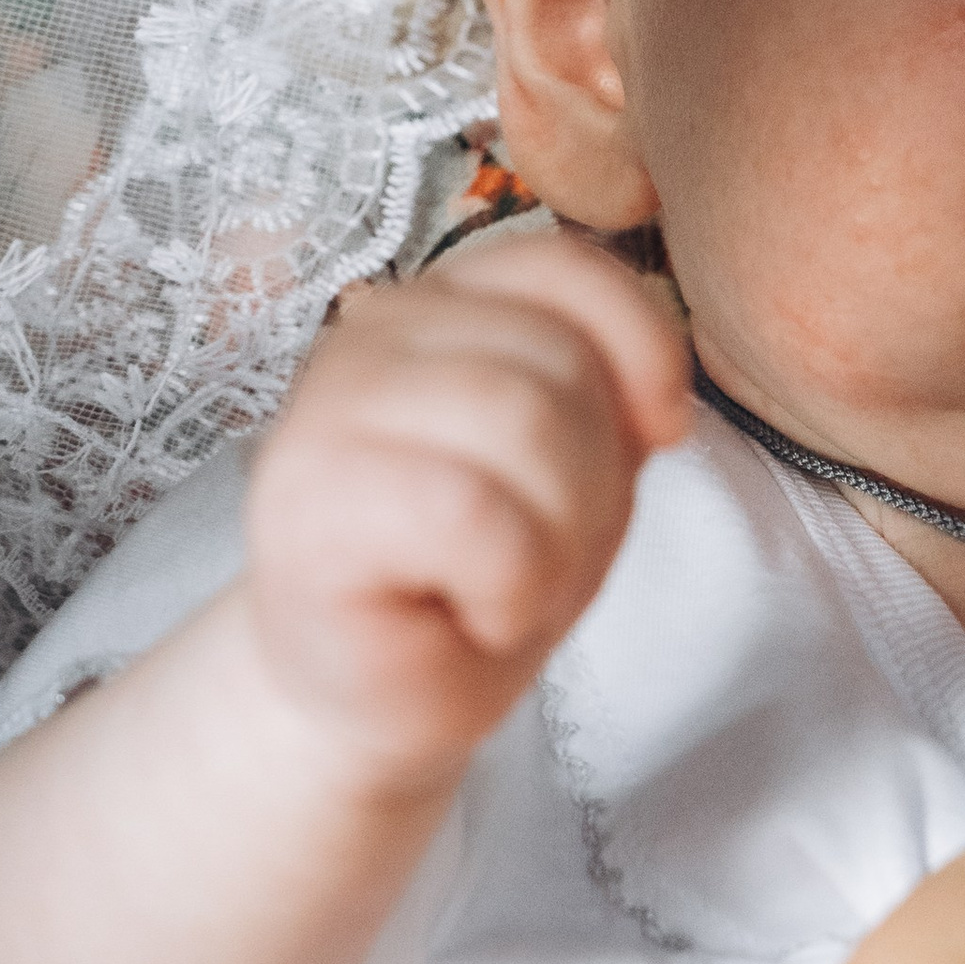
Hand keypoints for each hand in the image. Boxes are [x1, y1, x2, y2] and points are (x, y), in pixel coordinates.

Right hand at [247, 230, 687, 798]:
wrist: (380, 698)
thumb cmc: (479, 577)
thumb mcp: (585, 466)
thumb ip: (613, 391)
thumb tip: (658, 396)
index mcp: (440, 304)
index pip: (560, 265)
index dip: (641, 344)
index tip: (660, 434)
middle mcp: (371, 331)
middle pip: (560, 360)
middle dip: (594, 483)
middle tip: (539, 552)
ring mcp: (324, 407)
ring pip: (523, 422)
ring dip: (554, 541)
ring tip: (504, 583)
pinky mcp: (304, 498)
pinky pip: (472, 511)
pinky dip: (509, 585)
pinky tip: (473, 609)